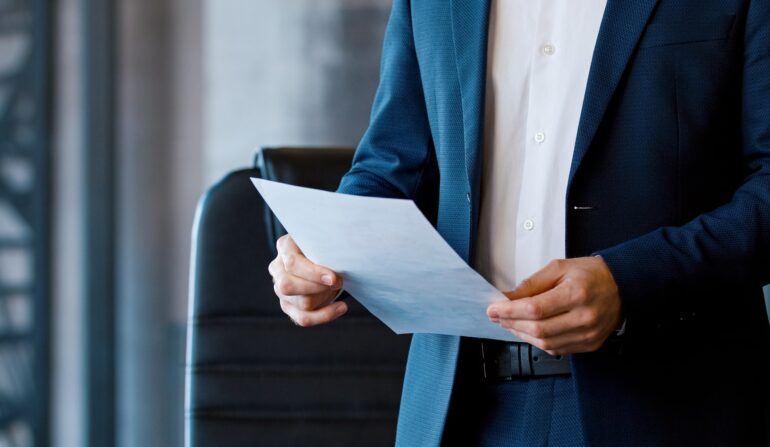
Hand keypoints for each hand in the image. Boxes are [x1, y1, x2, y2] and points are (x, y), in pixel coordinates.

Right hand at [268, 234, 346, 326]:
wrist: (322, 258)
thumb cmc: (324, 248)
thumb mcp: (324, 242)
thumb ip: (326, 249)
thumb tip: (338, 262)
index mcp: (285, 247)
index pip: (292, 264)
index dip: (313, 273)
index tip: (333, 278)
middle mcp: (277, 268)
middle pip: (289, 286)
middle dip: (318, 288)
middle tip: (338, 282)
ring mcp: (280, 289)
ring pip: (301, 303)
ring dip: (324, 298)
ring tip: (336, 288)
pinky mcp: (288, 306)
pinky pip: (303, 318)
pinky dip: (325, 315)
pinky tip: (341, 307)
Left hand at [487, 257, 621, 354]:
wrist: (622, 286)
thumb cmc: (591, 274)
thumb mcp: (559, 268)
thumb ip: (532, 284)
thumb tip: (508, 297)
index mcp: (577, 294)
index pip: (535, 308)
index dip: (509, 311)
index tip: (493, 309)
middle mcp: (584, 317)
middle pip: (538, 329)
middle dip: (511, 323)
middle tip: (497, 316)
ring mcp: (588, 334)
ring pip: (545, 343)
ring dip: (522, 334)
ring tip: (509, 323)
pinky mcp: (589, 344)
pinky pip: (557, 349)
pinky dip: (538, 341)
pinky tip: (528, 331)